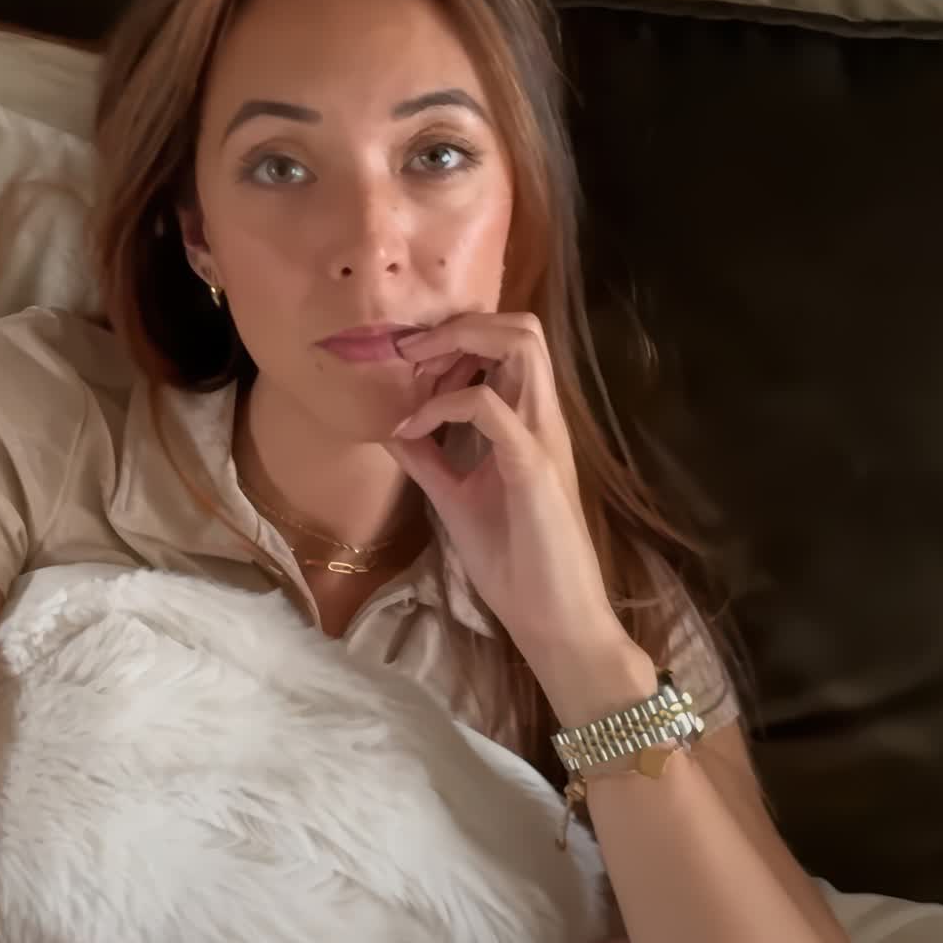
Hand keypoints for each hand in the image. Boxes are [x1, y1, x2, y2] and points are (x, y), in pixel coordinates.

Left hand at [385, 312, 615, 661]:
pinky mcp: (533, 465)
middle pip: (521, 327)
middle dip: (458, 325)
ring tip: (413, 370)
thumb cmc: (514, 562)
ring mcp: (542, 437)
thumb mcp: (456, 498)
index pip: (507, 345)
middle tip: (407, 352)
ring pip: (520, 344)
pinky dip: (442, 405)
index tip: (406, 361)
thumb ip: (429, 459)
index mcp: (528, 422)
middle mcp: (542, 418)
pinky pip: (489, 406)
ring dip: (458, 345)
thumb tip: (391, 427)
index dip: (456, 338)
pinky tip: (411, 430)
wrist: (551, 617)